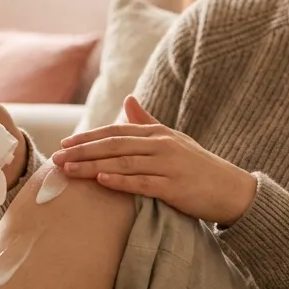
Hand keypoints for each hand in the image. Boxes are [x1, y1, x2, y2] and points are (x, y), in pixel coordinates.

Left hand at [51, 95, 257, 226]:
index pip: (115, 131)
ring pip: (123, 163)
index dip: (88, 137)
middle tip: (56, 157)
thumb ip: (147, 121)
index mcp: (158, 133)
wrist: (232, 190)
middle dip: (82, 150)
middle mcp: (162, 145)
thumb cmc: (197, 166)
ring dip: (92, 165)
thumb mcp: (173, 139)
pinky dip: (120, 181)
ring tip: (68, 169)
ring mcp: (168, 165)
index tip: (65, 142)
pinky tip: (101, 180)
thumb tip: (129, 98)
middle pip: (114, 144)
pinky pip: (142, 183)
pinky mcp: (174, 187)